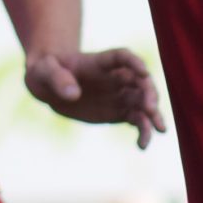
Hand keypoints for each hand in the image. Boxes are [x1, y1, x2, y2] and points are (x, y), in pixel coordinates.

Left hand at [24, 47, 166, 149]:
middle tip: (151, 108)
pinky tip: (142, 145)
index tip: (144, 72)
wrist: (48, 85)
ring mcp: (118, 95)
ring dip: (152, 115)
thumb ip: (58, 79)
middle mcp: (115, 77)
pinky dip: (142, 131)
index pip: (122, 57)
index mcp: (99, 62)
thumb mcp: (43, 71)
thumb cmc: (46, 70)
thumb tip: (73, 94)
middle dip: (148, 92)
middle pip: (139, 81)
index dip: (134, 62)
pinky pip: (136, 120)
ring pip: (142, 103)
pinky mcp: (118, 112)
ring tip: (159, 130)